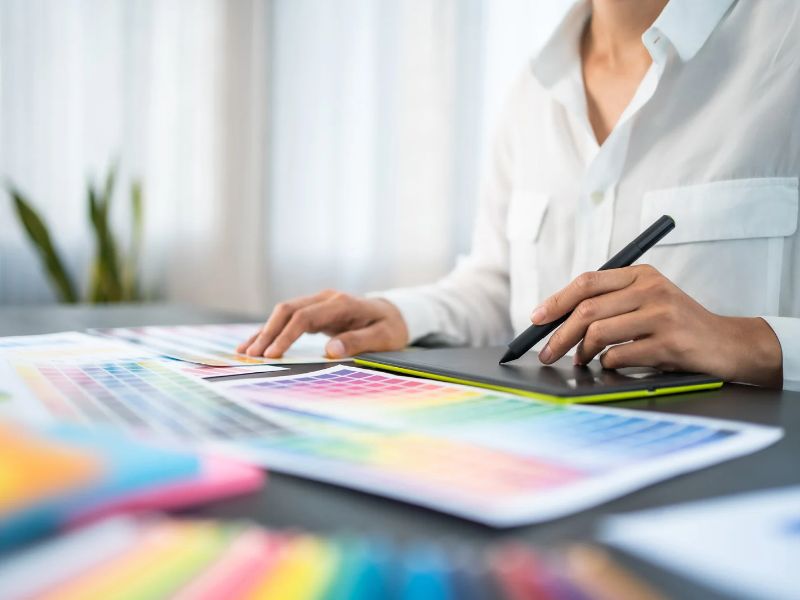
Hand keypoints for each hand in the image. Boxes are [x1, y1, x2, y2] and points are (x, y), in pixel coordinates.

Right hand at [237, 289, 408, 358]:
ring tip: (244, 352)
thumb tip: (330, 351)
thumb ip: (358, 341)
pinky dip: (272, 331)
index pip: (305, 317)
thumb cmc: (391, 327)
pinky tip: (256, 344)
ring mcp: (318, 303)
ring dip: (264, 332)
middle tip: (252, 356)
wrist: (395, 313)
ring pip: (284, 313)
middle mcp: (326, 299)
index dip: (286, 336)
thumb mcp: (383, 337)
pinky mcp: (315, 311)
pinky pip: (289, 319)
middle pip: (288, 310)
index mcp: (341, 304)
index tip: (272, 355)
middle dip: (267, 333)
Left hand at [531, 265, 782, 386]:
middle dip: (559, 334)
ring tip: (580, 360)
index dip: (556, 300)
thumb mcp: (648, 299)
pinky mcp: (668, 343)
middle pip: (587, 310)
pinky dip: (606, 363)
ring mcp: (661, 315)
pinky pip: (619, 355)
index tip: (536, 318)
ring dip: (581, 352)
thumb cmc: (677, 324)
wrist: (727, 343)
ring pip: (599, 333)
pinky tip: (609, 364)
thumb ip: (611, 301)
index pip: (587, 282)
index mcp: (641, 274)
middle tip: (546, 352)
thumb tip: (558, 318)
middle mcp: (651, 289)